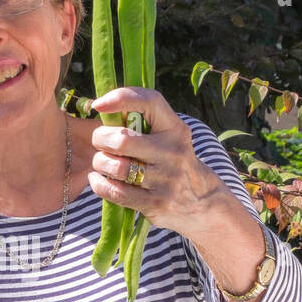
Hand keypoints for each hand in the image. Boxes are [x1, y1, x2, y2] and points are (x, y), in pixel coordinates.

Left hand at [88, 86, 224, 236]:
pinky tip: (98, 179)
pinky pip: (115, 192)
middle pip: (122, 140)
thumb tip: (103, 107)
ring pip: (116, 167)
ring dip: (100, 163)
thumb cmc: (174, 162)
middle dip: (101, 139)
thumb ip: (145, 124)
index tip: (99, 105)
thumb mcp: (171, 138)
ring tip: (101, 163)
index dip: (121, 98)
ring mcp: (165, 180)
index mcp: (175, 129)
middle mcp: (172, 152)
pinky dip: (99, 184)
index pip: (150, 102)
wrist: (203, 204)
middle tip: (100, 142)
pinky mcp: (155, 203)